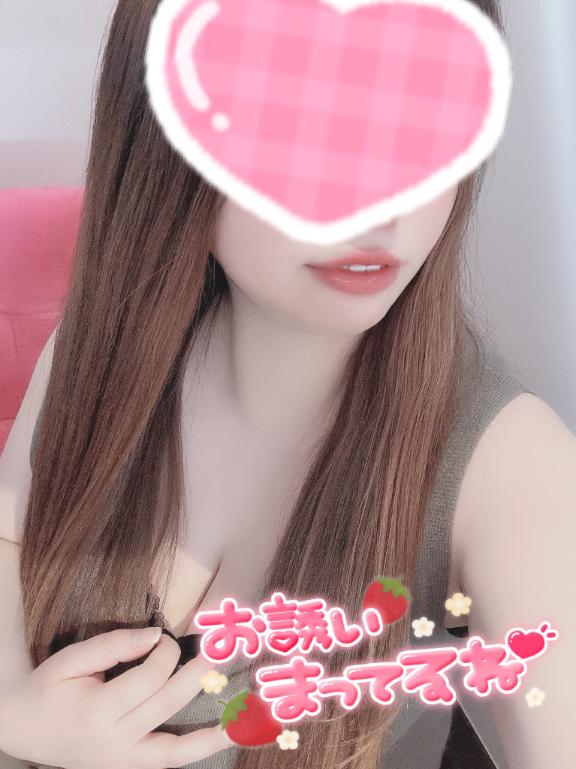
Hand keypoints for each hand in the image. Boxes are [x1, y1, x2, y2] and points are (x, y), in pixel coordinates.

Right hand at [0, 627, 232, 767]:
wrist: (23, 728)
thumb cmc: (50, 688)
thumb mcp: (73, 659)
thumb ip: (115, 644)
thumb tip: (156, 635)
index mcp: (97, 712)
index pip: (148, 678)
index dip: (165, 652)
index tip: (167, 637)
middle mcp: (113, 742)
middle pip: (167, 704)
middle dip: (197, 675)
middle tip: (219, 652)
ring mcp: (121, 761)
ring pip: (174, 747)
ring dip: (212, 731)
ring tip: (243, 715)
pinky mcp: (126, 767)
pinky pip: (167, 762)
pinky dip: (196, 751)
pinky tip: (222, 737)